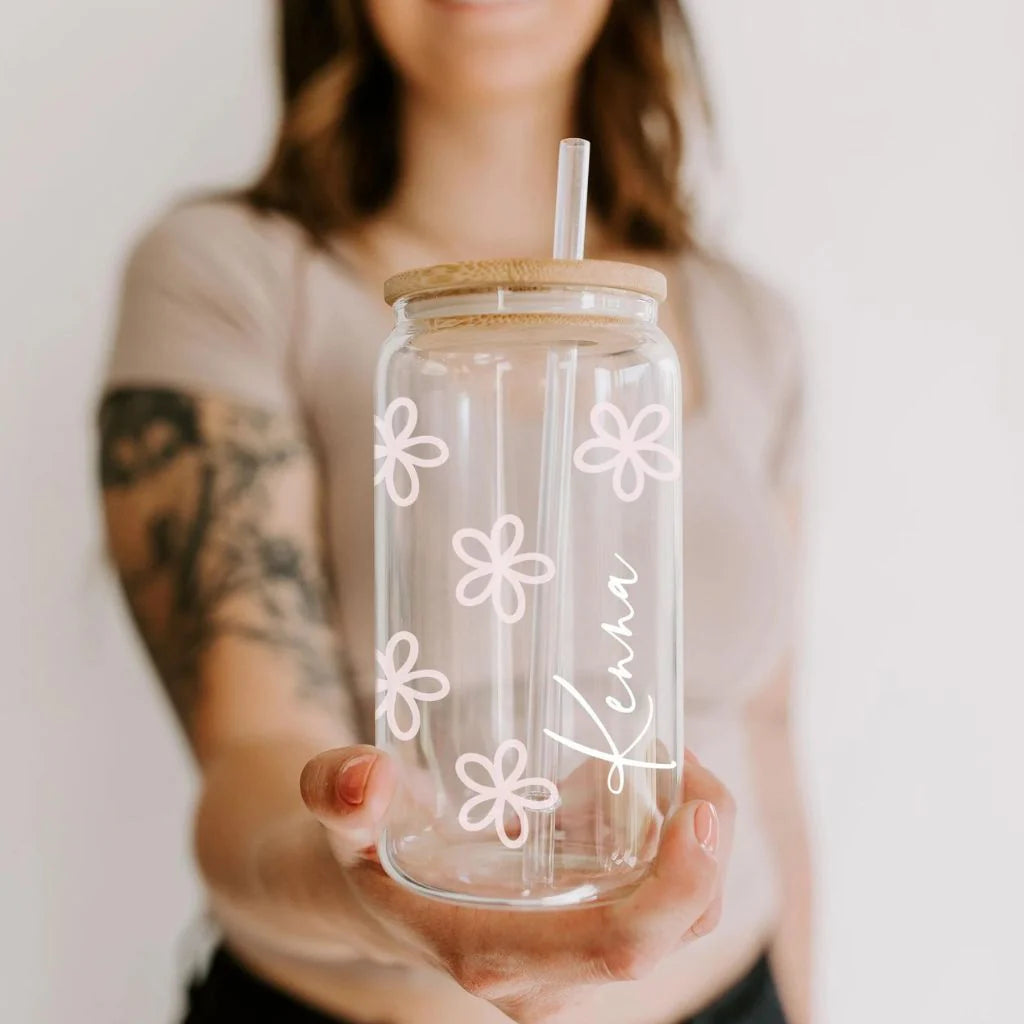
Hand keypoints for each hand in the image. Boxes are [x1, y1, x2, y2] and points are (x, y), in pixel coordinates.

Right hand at [300, 745, 733, 1023]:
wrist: (367, 893)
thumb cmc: (359, 853)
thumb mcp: (340, 820)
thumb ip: (339, 794)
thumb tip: (361, 779)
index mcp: (494, 954)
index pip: (615, 946)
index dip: (676, 889)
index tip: (698, 811)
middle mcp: (546, 974)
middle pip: (670, 933)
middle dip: (706, 848)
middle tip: (684, 758)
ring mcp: (570, 961)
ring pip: (677, 919)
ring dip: (689, 839)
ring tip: (650, 760)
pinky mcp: (580, 935)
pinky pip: (652, 900)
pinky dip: (664, 842)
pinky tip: (622, 785)